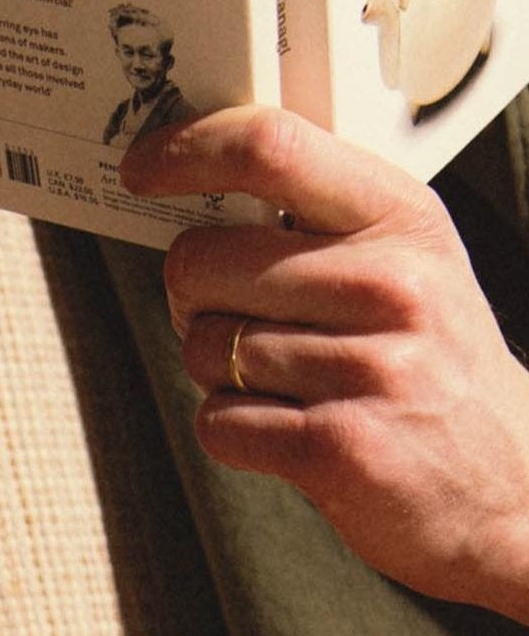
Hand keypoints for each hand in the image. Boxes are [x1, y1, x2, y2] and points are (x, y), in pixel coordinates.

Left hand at [121, 105, 528, 623]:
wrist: (512, 488)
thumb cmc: (434, 370)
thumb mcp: (406, 265)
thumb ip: (315, 222)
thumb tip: (196, 189)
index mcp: (401, 220)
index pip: (271, 148)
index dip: (186, 150)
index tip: (142, 165)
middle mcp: (390, 284)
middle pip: (197, 262)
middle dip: (196, 300)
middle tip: (251, 326)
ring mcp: (368, 367)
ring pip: (200, 348)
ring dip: (224, 375)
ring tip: (296, 386)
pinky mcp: (337, 446)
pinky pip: (217, 422)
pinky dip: (235, 433)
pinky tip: (293, 430)